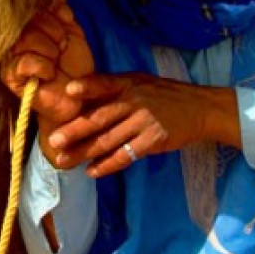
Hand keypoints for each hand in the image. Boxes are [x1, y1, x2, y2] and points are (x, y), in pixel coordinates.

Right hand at [2, 5, 94, 155]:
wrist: (76, 98)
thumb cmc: (74, 67)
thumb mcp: (74, 36)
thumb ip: (64, 17)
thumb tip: (58, 5)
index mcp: (30, 26)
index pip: (37, 8)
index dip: (56, 19)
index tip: (66, 35)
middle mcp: (17, 38)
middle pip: (31, 21)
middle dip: (55, 34)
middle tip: (62, 50)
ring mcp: (11, 56)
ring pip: (28, 38)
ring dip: (50, 51)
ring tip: (56, 63)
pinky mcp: (10, 76)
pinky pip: (25, 61)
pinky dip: (43, 66)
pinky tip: (49, 75)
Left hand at [46, 73, 240, 177]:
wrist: (200, 109)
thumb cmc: (164, 95)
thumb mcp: (141, 82)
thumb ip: (115, 88)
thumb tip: (80, 97)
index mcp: (129, 83)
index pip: (105, 83)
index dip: (88, 87)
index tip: (69, 91)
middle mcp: (135, 101)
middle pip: (101, 117)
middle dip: (75, 130)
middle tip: (54, 141)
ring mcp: (144, 122)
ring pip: (108, 140)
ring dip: (84, 152)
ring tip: (64, 161)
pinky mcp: (153, 140)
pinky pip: (126, 155)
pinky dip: (108, 164)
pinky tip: (92, 171)